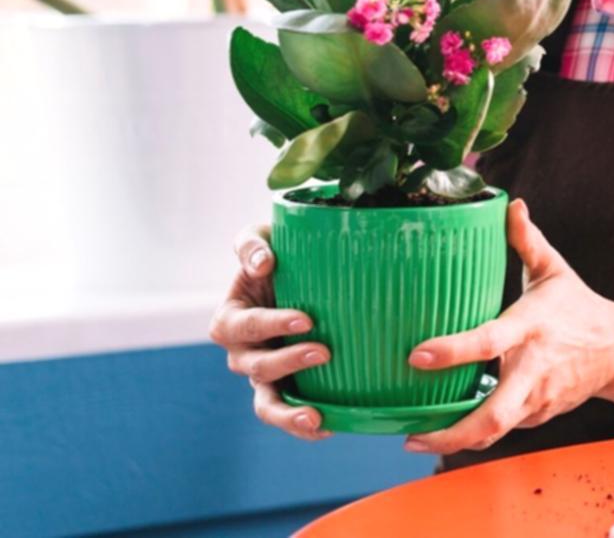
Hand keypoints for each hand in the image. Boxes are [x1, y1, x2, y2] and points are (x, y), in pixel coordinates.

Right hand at [208, 223, 332, 440]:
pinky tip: (332, 426)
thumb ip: (252, 245)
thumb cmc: (278, 253)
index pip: (243, 326)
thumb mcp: (260, 237)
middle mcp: (243, 353)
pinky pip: (290, 413)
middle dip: (287, 363)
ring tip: (316, 418)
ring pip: (266, 403)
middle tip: (324, 352)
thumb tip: (261, 264)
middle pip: (255, 368)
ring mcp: (264, 375)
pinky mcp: (289, 388)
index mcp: (231, 319)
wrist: (304, 273)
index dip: (271, 325)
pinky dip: (306, 427)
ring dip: (289, 413)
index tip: (306, 319)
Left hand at [403, 199, 613, 454]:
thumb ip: (527, 239)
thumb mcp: (554, 270)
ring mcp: (538, 397)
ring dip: (456, 440)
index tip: (416, 356)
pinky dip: (477, 433)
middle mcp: (533, 368)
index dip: (452, 351)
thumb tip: (511, 203)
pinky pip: (503, 429)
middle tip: (410, 436)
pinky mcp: (539, 414)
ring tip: (417, 438)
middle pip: (493, 415)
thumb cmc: (578, 307)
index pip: (488, 342)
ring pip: (495, 430)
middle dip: (451, 434)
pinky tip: (450, 428)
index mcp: (530, 327)